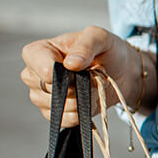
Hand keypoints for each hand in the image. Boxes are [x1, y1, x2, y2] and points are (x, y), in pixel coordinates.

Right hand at [20, 26, 142, 126]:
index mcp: (38, 52)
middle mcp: (34, 75)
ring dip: (84, 98)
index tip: (79, 67)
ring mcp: (43, 97)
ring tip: (92, 84)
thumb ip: (85, 46)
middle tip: (92, 74)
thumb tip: (71, 64)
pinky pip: (67, 120)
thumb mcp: (100, 38)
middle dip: (79, 85)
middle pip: (51, 90)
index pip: (40, 67)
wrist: (123, 72)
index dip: (62, 72)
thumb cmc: (107, 51)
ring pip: (60, 107)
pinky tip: (90, 99)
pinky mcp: (56, 114)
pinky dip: (84, 112)